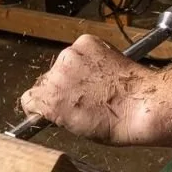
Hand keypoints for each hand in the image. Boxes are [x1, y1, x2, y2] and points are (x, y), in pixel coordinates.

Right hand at [20, 34, 145, 143]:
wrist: (142, 104)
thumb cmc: (114, 123)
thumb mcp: (76, 129)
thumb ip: (58, 113)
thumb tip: (54, 107)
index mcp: (48, 99)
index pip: (29, 98)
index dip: (41, 104)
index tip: (50, 107)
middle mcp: (56, 74)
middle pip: (47, 79)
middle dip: (61, 87)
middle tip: (82, 96)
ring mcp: (71, 54)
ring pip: (64, 63)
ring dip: (75, 71)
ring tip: (97, 83)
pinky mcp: (87, 42)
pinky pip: (80, 49)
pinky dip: (89, 57)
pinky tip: (103, 70)